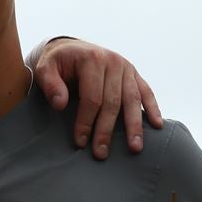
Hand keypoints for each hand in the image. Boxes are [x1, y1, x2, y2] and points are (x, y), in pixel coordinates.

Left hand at [29, 38, 161, 159]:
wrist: (71, 48)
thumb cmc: (57, 63)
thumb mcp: (45, 68)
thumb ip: (50, 84)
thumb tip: (60, 104)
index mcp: (92, 59)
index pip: (92, 97)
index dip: (86, 121)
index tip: (81, 142)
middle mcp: (113, 62)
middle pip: (113, 102)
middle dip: (106, 130)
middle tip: (101, 153)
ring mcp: (126, 67)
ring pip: (132, 100)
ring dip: (134, 125)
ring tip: (134, 147)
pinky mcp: (134, 73)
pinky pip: (146, 92)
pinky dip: (152, 108)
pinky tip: (157, 125)